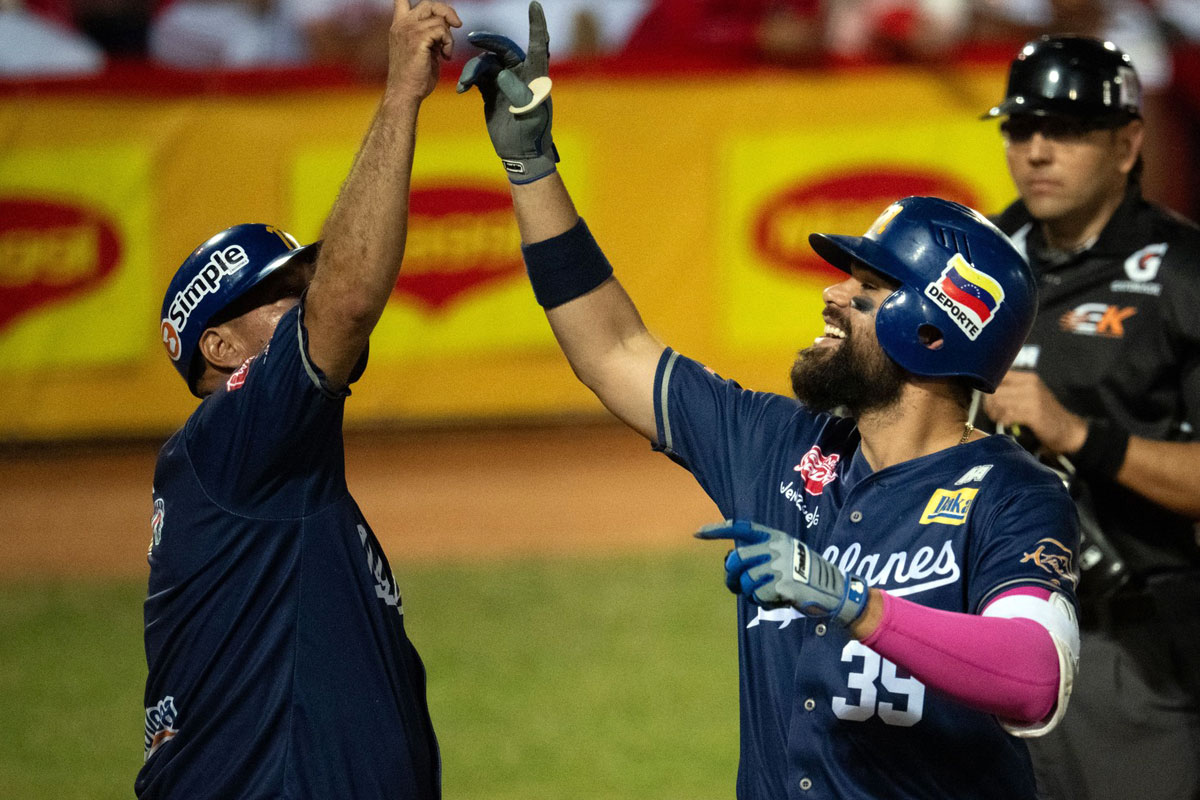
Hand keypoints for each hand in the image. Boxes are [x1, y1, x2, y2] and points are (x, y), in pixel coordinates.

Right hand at [387, 1, 462, 102]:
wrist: (405, 93)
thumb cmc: (414, 77)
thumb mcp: (421, 49)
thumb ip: (429, 34)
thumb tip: (447, 24)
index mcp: (400, 26)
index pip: (401, 0)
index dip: (425, 4)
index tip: (437, 13)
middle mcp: (402, 25)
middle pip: (429, 4)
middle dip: (447, 12)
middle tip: (456, 25)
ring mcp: (409, 31)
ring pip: (440, 20)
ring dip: (449, 37)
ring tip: (445, 52)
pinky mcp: (418, 39)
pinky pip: (442, 30)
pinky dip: (449, 43)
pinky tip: (445, 56)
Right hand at [456, 1, 558, 182]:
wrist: (520, 152)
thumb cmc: (531, 134)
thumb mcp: (528, 115)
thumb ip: (518, 93)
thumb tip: (502, 74)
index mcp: (536, 75)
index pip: (538, 44)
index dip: (537, 24)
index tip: (535, 5)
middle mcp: (522, 74)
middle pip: (504, 49)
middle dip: (489, 42)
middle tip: (473, 38)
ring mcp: (505, 81)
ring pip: (487, 64)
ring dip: (473, 70)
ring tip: (465, 85)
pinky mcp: (492, 91)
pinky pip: (478, 77)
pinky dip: (468, 79)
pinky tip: (461, 89)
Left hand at [695, 520, 867, 625]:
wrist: (834, 591)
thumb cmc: (805, 576)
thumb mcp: (786, 556)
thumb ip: (761, 555)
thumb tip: (730, 563)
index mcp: (776, 536)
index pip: (742, 527)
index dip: (718, 529)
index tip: (697, 533)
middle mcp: (776, 547)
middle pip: (736, 560)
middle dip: (731, 576)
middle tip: (735, 586)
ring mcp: (780, 565)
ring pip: (746, 582)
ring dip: (750, 593)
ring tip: (766, 594)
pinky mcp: (783, 584)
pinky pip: (758, 597)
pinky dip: (763, 602)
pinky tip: (779, 600)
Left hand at [983, 370, 1087, 455]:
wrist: (1067, 428)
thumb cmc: (1044, 412)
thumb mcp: (1031, 393)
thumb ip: (1013, 388)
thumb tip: (987, 389)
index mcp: (1029, 378)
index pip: (1000, 376)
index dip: (989, 388)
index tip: (989, 399)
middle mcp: (1031, 385)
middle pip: (997, 391)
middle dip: (990, 404)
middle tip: (992, 413)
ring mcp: (1033, 399)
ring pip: (1000, 403)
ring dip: (995, 413)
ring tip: (999, 418)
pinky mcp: (1034, 414)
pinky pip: (1009, 415)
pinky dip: (1004, 420)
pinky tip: (1007, 423)